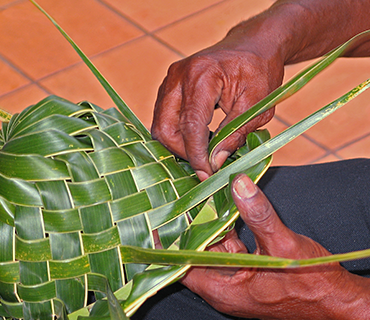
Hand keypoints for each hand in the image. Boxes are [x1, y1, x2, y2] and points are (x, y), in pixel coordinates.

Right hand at [151, 41, 283, 180]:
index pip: (190, 125)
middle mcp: (179, 75)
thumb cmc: (259, 70)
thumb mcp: (257, 105)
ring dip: (179, 144)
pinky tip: (197, 139)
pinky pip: (164, 118)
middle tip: (206, 165)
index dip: (197, 155)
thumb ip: (234, 134)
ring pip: (161, 125)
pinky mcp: (170, 86)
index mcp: (202, 75)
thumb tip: (215, 162)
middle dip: (183, 152)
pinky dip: (178, 134)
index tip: (207, 174)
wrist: (253, 45)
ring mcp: (171, 80)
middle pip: (165, 128)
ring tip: (203, 152)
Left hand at [181, 174, 369, 318]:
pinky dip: (226, 227)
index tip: (154, 223)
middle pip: (196, 252)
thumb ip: (259, 215)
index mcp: (224, 288)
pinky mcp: (249, 269)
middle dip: (189, 225)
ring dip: (209, 223)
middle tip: (177, 199)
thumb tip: (237, 183)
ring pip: (213, 247)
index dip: (166, 245)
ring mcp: (237, 276)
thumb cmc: (311, 283)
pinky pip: (230, 246)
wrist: (337, 301)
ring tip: (197, 196)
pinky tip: (223, 206)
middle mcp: (225, 284)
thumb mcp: (283, 246)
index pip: (181, 266)